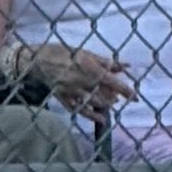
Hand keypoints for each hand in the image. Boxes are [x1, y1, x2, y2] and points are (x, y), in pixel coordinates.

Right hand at [21, 43, 136, 122]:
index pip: (112, 82)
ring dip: (104, 105)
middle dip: (115, 97)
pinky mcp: (62, 98)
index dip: (125, 90)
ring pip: (91, 103)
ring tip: (112, 104)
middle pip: (103, 94)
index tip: (136, 97)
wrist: (36, 60)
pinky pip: (77, 109)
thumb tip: (126, 66)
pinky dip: (89, 115)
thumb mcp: (86, 53)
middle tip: (125, 98)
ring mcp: (71, 92)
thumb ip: (107, 62)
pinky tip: (99, 118)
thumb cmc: (64, 52)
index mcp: (89, 69)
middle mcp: (81, 82)